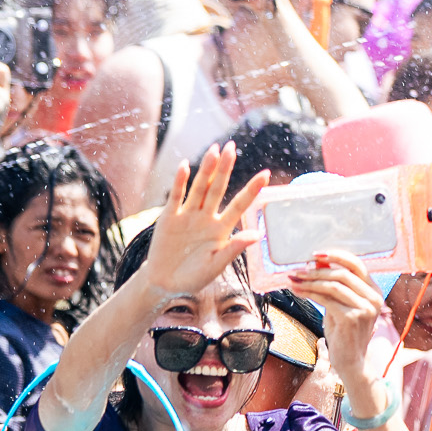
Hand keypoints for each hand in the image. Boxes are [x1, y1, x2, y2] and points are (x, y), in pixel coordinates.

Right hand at [140, 144, 265, 303]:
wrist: (165, 283)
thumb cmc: (195, 276)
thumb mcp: (216, 265)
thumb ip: (234, 248)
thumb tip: (257, 234)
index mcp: (222, 228)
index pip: (240, 204)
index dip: (252, 189)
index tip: (266, 173)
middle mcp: (207, 217)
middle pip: (218, 189)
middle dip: (225, 168)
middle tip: (232, 147)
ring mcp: (188, 215)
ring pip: (199, 188)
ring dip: (207, 170)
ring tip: (215, 150)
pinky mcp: (169, 218)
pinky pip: (176, 197)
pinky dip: (180, 182)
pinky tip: (186, 166)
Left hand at [287, 250, 387, 403]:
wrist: (351, 362)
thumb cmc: (344, 334)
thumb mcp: (341, 306)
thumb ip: (334, 287)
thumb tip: (317, 264)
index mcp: (374, 291)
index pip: (357, 264)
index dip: (336, 255)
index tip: (315, 254)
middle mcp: (374, 297)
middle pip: (344, 273)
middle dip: (317, 269)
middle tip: (298, 270)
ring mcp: (365, 308)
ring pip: (334, 284)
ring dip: (310, 281)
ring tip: (294, 280)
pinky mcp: (353, 318)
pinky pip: (328, 299)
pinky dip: (310, 293)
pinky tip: (298, 292)